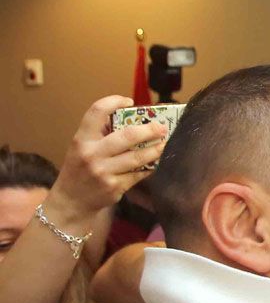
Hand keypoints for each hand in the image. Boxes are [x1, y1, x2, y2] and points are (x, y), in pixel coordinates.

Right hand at [45, 95, 166, 228]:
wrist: (71, 201)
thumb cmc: (80, 169)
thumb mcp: (81, 147)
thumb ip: (99, 133)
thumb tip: (130, 116)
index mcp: (81, 139)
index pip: (96, 112)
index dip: (114, 101)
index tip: (129, 101)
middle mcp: (92, 154)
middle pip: (128, 136)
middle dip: (149, 129)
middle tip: (162, 127)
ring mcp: (104, 172)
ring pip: (138, 157)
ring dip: (156, 149)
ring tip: (164, 144)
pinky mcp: (115, 187)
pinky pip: (139, 173)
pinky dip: (149, 167)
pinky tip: (155, 162)